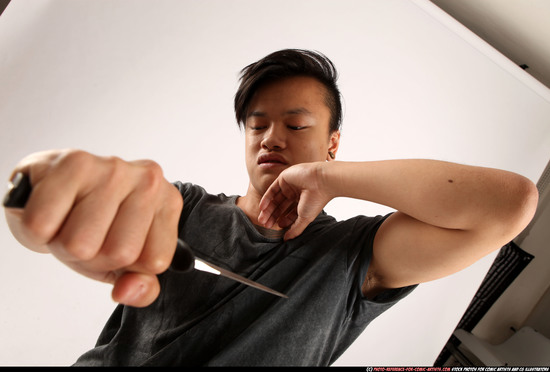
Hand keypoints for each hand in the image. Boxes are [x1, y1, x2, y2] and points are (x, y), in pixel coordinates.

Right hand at [4, 149, 182, 306]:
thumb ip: (140, 286)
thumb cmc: (89, 223)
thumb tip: (128, 291)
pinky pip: (44, 226)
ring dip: (62, 243)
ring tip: (66, 222)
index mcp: (167, 203)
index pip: (154, 262)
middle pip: (119, 253)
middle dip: (92, 256)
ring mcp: (113, 168)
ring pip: (80, 243)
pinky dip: (38, 230)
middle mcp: (148, 181)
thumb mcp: (124, 263)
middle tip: (84, 233)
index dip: (126, 267)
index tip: (114, 246)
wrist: (47, 187)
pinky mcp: (73, 162)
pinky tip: (50, 211)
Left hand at [258, 162, 332, 240]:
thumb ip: (295, 229)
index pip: (290, 213)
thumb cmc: (316, 200)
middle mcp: (296, 193)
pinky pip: (272, 189)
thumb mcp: (304, 218)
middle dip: (273, 216)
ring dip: (268, 209)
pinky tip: (262, 208)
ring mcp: (289, 185)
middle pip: (281, 206)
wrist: (321, 181)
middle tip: (265, 225)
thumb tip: (286, 240)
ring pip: (275, 199)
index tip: (277, 227)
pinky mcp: (283, 178)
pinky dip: (266, 198)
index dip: (283, 220)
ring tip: (262, 219)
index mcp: (303, 201)